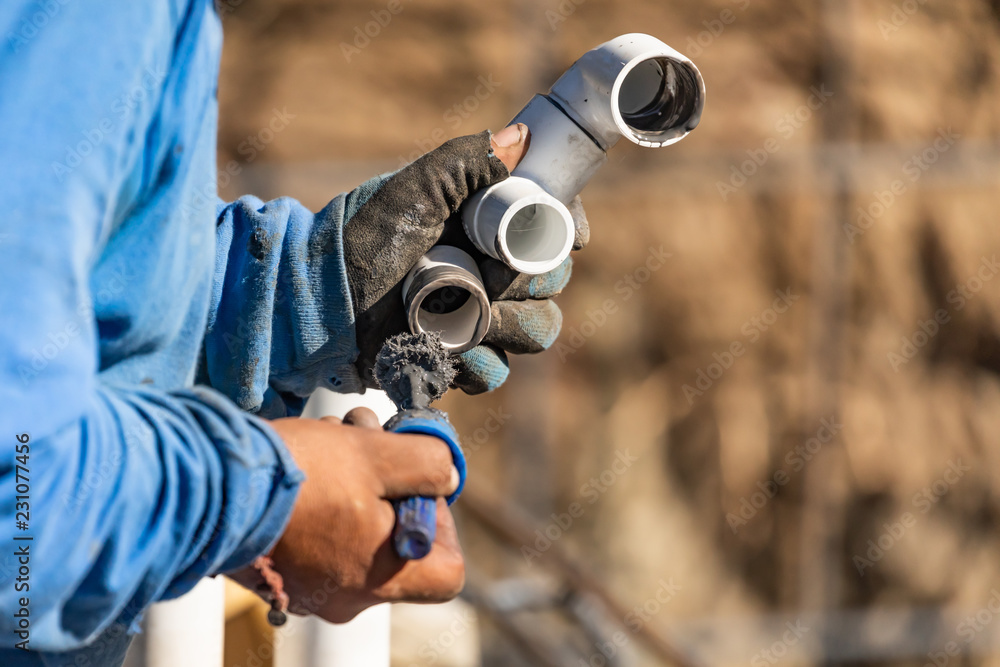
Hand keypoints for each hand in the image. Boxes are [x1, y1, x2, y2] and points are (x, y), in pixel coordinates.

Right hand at [234, 408, 463, 622]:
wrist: (208, 487)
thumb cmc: (299, 475)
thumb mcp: (378, 455)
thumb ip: (427, 467)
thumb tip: (446, 477)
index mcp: (381, 579)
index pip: (447, 573)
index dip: (445, 525)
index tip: (420, 486)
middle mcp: (348, 596)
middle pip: (398, 542)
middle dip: (392, 481)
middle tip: (374, 438)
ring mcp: (311, 589)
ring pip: (357, 529)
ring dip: (358, 476)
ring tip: (338, 432)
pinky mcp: (280, 571)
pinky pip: (322, 535)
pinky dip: (326, 494)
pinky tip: (310, 455)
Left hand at [343, 124, 589, 392]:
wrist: (322, 299)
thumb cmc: (364, 237)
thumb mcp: (414, 191)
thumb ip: (465, 164)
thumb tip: (521, 137)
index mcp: (488, 228)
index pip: (552, 229)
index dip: (565, 232)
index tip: (569, 236)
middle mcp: (493, 272)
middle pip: (553, 284)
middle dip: (530, 282)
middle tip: (490, 273)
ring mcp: (479, 319)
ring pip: (536, 331)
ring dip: (510, 325)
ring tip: (468, 314)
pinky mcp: (459, 359)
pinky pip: (495, 371)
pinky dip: (478, 364)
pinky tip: (451, 350)